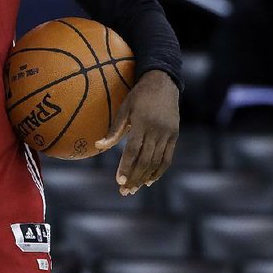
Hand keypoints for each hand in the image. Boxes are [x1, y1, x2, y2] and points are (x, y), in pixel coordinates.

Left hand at [95, 69, 179, 194]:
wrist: (163, 81)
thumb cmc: (139, 95)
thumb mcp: (124, 108)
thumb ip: (114, 129)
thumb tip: (98, 146)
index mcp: (142, 123)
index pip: (133, 151)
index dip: (126, 167)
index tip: (119, 181)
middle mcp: (156, 130)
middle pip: (145, 160)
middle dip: (134, 178)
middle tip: (124, 191)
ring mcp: (167, 133)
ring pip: (156, 162)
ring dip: (145, 178)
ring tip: (134, 189)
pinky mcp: (174, 135)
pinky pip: (167, 158)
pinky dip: (159, 171)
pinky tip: (150, 180)